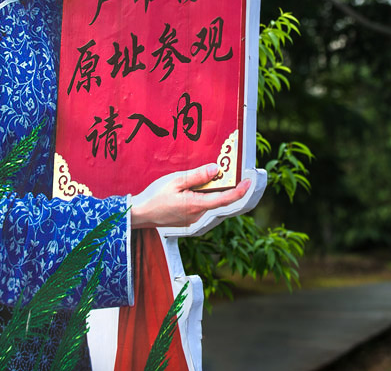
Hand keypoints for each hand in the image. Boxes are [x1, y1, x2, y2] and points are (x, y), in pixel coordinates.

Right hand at [130, 164, 250, 228]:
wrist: (141, 214)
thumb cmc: (155, 196)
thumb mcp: (175, 181)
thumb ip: (197, 175)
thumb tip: (216, 169)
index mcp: (196, 205)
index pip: (225, 199)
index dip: (240, 191)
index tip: (250, 182)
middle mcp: (199, 216)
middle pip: (222, 204)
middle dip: (232, 192)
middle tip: (239, 178)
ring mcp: (195, 220)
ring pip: (215, 207)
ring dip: (220, 195)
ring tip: (221, 182)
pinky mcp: (191, 221)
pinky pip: (207, 209)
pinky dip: (211, 200)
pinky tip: (205, 190)